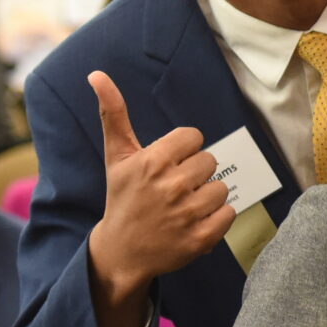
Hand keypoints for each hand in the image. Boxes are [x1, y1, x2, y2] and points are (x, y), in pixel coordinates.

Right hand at [86, 71, 235, 326]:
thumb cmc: (122, 198)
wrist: (121, 251)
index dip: (183, 151)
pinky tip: (194, 222)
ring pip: (221, 187)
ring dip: (206, 197)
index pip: (194, 137)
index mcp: (152, 162)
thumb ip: (113, 114)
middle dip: (194, 174)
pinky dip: (217, 218)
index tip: (168, 165)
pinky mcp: (200, 238)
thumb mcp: (116, 156)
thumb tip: (97, 74)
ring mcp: (187, 214)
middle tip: (174, 189)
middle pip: (209, 161)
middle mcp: (170, 186)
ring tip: (183, 207)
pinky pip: (229, 213)